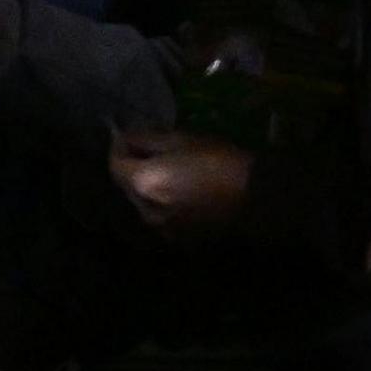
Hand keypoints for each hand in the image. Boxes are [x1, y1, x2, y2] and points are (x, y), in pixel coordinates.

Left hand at [110, 127, 254, 232]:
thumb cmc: (219, 160)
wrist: (256, 194)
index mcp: (143, 183)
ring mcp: (160, 226)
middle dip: (132, 166)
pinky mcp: (177, 234)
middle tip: (146, 150)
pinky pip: (160, 213)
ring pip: (142, 201)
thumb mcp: (181, 140)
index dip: (118, 147)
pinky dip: (162, 200)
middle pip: (127, 184)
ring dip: (147, 185)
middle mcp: (144, 209)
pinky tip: (179, 190)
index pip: (115, 164)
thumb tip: (125, 137)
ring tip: (165, 169)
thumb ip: (147, 139)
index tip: (125, 135)